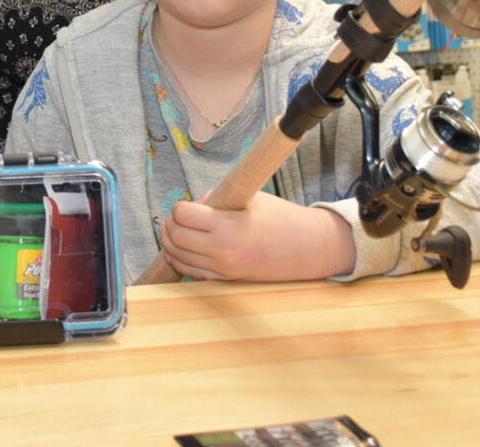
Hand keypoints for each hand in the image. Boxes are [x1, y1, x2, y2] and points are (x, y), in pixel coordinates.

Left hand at [159, 191, 354, 281]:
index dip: (180, 207)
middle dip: (170, 224)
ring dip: (172, 242)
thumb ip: (217, 199)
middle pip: (176, 237)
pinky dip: (181, 260)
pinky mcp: (227, 281)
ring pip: (179, 257)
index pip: (183, 215)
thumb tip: (192, 205)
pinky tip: (181, 250)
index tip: (185, 204)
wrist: (309, 249)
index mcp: (229, 227)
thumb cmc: (282, 219)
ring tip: (176, 230)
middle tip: (177, 216)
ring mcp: (224, 270)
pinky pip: (192, 273)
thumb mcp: (249, 198)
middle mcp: (223, 252)